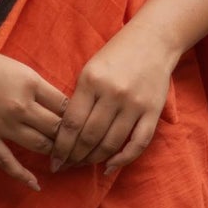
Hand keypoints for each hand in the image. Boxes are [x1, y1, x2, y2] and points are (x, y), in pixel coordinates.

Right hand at [0, 37, 65, 191]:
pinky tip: (36, 185)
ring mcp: (3, 124)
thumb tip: (56, 106)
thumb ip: (35, 86)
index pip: (66, 106)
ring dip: (53, 154)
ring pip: (40, 145)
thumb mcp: (15, 67)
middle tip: (76, 147)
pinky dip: (24, 176)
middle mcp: (21, 105)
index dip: (76, 118)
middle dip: (69, 139)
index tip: (79, 125)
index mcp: (31, 82)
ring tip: (61, 159)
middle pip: (58, 129)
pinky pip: (8, 162)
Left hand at [49, 16, 179, 173]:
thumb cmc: (115, 55)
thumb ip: (78, 98)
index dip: (60, 147)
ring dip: (93, 159)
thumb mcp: (89, 70)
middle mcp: (113, 94)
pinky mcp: (153, 111)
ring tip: (82, 165)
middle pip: (89, 137)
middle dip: (73, 157)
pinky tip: (109, 167)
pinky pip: (138, 143)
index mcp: (91, 81)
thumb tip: (64, 134)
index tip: (53, 160)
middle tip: (64, 167)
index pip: (71, 124)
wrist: (153, 40)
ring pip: (111, 143)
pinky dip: (123, 159)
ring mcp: (135, 104)